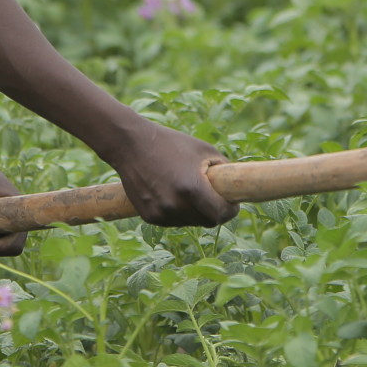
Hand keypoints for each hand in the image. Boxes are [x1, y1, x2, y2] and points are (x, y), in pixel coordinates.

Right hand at [105, 120, 238, 227]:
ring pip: (190, 223)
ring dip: (195, 212)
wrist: (131, 145)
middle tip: (214, 197)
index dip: (230, 210)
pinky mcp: (149, 217)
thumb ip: (223, 169)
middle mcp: (175, 206)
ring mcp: (161, 213)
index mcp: (191, 189)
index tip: (232, 204)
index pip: (220, 214)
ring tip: (188, 190)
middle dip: (214, 212)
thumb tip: (236, 187)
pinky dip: (178, 212)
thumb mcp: (203, 149)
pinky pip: (173, 221)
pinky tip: (172, 193)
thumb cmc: (171, 143)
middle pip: (207, 222)